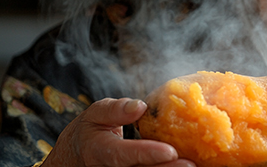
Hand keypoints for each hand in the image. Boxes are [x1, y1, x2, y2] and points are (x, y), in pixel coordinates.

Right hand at [42, 97, 194, 166]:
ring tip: (192, 165)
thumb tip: (140, 105)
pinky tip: (183, 165)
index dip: (147, 154)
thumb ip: (116, 109)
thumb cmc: (89, 132)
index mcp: (100, 151)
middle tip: (189, 163)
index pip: (124, 155)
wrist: (74, 159)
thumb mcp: (94, 115)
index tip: (170, 151)